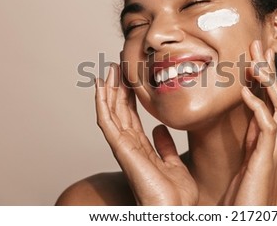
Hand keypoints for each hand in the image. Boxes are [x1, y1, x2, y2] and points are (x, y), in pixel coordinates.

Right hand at [95, 63, 197, 204]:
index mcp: (140, 148)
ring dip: (108, 90)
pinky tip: (101, 86)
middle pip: (119, 111)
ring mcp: (122, 147)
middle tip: (117, 66)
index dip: (129, 97)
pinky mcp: (121, 149)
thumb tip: (160, 129)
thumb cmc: (175, 194)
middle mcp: (128, 145)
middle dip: (117, 88)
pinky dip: (102, 103)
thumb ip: (166, 146)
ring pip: (111, 112)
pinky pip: (107, 122)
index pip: (131, 117)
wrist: (174, 210)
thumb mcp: (174, 163)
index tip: (130, 78)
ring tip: (109, 69)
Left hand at [223, 40, 276, 204]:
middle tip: (259, 44)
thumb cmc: (242, 197)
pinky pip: (266, 129)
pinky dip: (258, 109)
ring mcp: (272, 151)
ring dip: (269, 84)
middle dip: (269, 70)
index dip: (263, 77)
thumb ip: (245, 142)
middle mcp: (273, 142)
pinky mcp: (266, 161)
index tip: (255, 55)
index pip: (268, 100)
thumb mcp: (243, 162)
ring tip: (256, 61)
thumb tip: (238, 124)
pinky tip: (245, 94)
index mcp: (265, 140)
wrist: (247, 219)